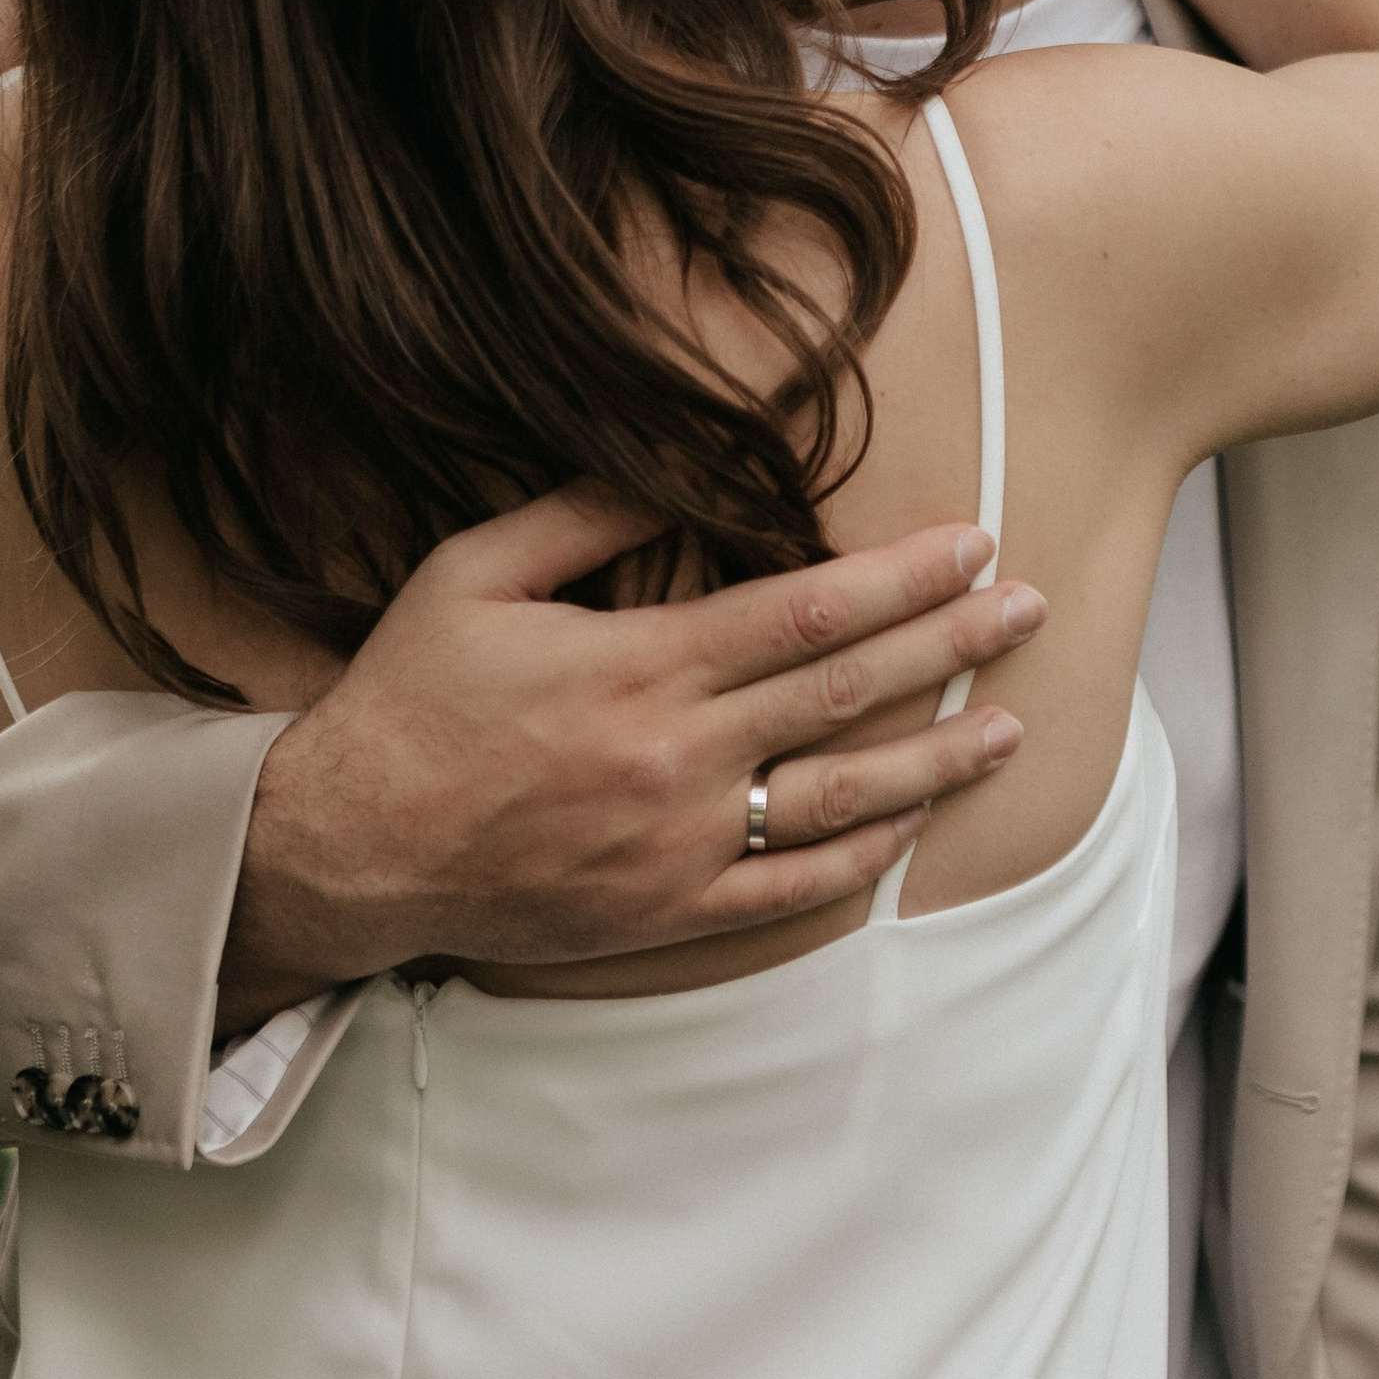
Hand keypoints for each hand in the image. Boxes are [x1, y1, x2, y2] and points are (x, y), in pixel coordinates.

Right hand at [218, 491, 1039, 1030]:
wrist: (348, 849)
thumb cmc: (411, 696)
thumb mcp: (476, 572)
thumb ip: (585, 513)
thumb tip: (686, 466)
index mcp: (639, 667)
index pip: (805, 614)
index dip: (900, 578)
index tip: (969, 543)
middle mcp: (676, 758)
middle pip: (846, 694)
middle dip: (949, 644)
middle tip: (1029, 606)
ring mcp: (678, 844)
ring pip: (841, 798)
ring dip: (938, 758)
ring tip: (1012, 723)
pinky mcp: (666, 912)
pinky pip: (789, 889)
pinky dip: (862, 852)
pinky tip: (914, 819)